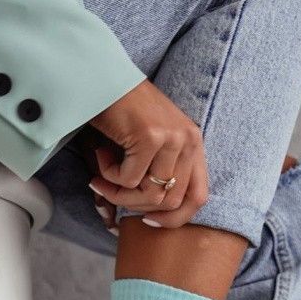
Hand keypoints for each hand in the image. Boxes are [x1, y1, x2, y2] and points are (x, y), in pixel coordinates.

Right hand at [86, 79, 209, 229]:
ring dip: (118, 191)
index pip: (198, 197)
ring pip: (149, 194)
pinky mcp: (151, 137)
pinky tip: (102, 153)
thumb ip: (158, 175)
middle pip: (169, 202)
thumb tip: (150, 217)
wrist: (103, 77)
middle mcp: (189, 141)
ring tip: (102, 173)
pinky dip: (109, 174)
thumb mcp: (149, 145)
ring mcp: (172, 139)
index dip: (174, 219)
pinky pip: (129, 179)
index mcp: (193, 144)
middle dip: (134, 205)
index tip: (147, 221)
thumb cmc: (122, 113)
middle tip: (109, 190)